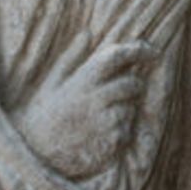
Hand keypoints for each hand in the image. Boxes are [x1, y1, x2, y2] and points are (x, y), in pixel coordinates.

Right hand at [13, 41, 157, 177]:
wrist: (37, 156)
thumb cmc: (42, 116)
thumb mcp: (50, 83)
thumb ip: (70, 58)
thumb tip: (87, 33)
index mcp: (81, 82)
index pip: (115, 57)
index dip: (138, 50)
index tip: (153, 50)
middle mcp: (95, 100)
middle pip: (131, 84)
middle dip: (133, 84)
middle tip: (124, 88)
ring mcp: (104, 122)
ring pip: (130, 109)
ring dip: (124, 109)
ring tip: (102, 116)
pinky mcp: (110, 143)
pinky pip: (127, 131)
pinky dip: (120, 130)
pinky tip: (101, 133)